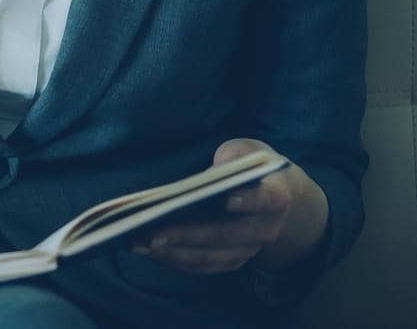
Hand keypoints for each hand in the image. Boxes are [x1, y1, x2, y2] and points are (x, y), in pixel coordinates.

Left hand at [131, 138, 328, 274]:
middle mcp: (267, 228)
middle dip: (191, 235)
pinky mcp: (233, 259)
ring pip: (215, 257)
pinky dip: (177, 261)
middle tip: (154, 231)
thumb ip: (232, 156)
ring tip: (141, 244)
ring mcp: (251, 249)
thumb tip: (212, 171)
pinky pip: (205, 266)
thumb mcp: (246, 150)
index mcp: (276, 195)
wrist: (274, 195)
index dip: (250, 201)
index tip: (226, 200)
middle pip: (229, 235)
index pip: (267, 199)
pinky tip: (148, 250)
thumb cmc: (251, 166)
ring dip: (177, 254)